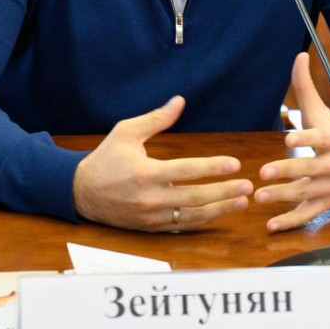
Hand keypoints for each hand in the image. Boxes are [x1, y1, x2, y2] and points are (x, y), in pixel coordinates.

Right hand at [72, 96, 252, 231]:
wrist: (81, 192)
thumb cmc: (105, 158)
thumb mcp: (126, 132)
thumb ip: (156, 119)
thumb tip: (180, 101)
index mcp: (146, 173)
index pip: (187, 170)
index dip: (213, 167)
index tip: (234, 164)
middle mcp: (150, 198)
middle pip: (196, 197)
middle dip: (225, 192)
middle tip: (248, 186)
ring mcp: (151, 216)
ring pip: (192, 216)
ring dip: (220, 209)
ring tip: (241, 202)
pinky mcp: (151, 227)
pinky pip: (181, 227)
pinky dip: (203, 221)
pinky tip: (219, 213)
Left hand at [254, 53, 329, 232]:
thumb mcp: (322, 111)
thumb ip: (306, 86)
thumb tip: (299, 53)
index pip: (318, 139)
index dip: (305, 139)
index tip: (288, 139)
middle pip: (311, 169)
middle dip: (288, 172)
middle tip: (264, 173)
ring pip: (307, 194)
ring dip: (283, 197)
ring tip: (259, 197)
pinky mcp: (327, 203)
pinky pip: (309, 215)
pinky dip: (291, 222)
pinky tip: (271, 225)